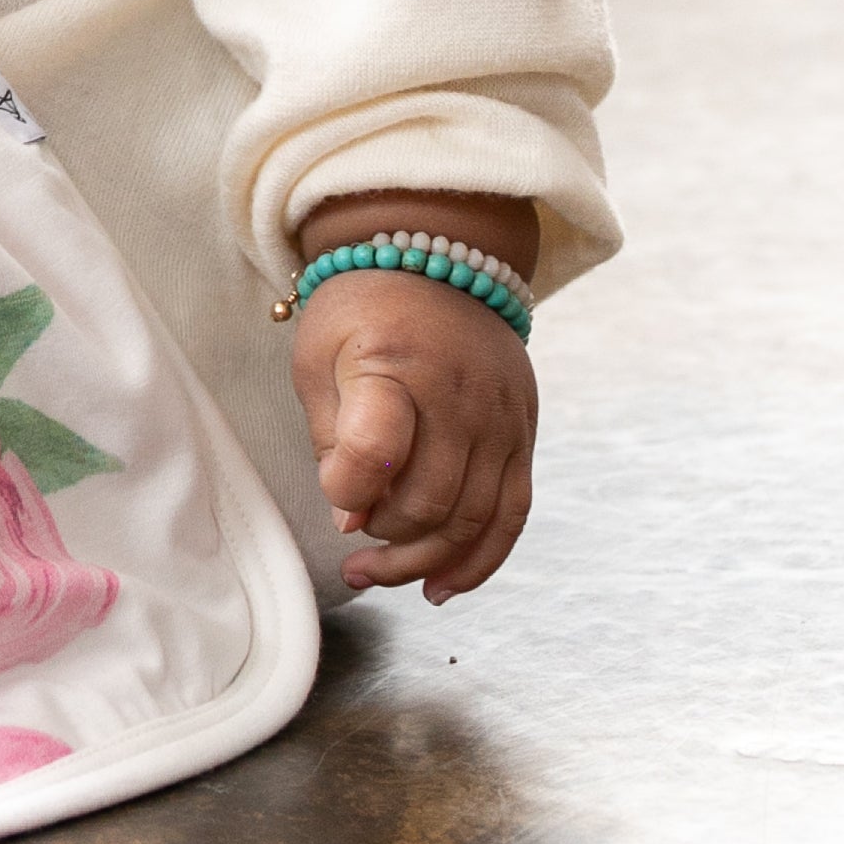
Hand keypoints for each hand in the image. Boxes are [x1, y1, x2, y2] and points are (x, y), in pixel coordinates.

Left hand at [287, 265, 535, 603]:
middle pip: (428, 502)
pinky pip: (512, 515)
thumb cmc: (365, 313)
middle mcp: (459, 394)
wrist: (440, 258)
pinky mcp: (524, 436)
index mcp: (394, 365)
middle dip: (384, 536)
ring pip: (470, 521)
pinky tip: (441, 585)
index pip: (375, 448)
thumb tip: (351, 518)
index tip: (335, 495)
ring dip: (421, 562)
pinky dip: (478, 561)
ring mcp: (501, 418)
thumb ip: (330, 437)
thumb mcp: (318, 357)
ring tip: (377, 572)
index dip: (347, 488)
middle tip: (353, 541)